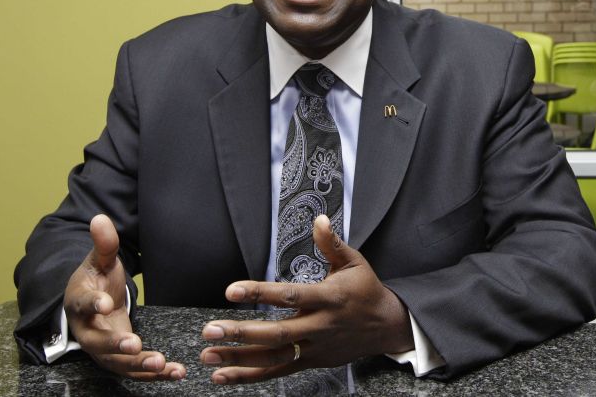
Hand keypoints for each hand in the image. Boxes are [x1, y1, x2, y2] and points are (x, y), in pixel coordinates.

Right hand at [63, 214, 185, 380]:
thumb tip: (100, 218)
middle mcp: (87, 330)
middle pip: (98, 343)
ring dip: (140, 366)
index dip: (92, 304)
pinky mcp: (118, 359)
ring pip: (117, 363)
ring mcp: (102, 349)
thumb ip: (103, 243)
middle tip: (134, 346)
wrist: (90, 302)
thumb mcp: (99, 260)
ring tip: (163, 364)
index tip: (105, 304)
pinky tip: (174, 372)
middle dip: (116, 346)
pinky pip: (134, 370)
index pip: (83, 303)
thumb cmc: (95, 279)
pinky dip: (153, 374)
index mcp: (79, 302)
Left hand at [199, 215, 413, 383]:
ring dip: (239, 358)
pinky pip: (278, 370)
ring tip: (208, 356)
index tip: (232, 290)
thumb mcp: (355, 262)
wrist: (386, 326)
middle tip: (211, 330)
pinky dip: (250, 375)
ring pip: (273, 357)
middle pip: (277, 334)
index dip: (260, 293)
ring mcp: (315, 348)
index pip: (290, 296)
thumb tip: (319, 219)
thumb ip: (332, 243)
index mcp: (329, 298)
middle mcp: (320, 326)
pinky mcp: (311, 362)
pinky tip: (224, 375)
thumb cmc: (366, 290)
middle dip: (241, 333)